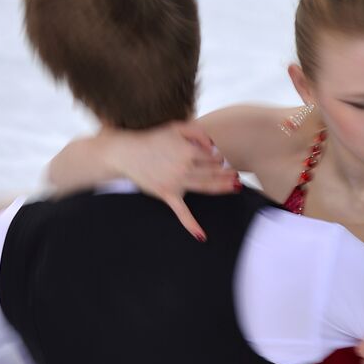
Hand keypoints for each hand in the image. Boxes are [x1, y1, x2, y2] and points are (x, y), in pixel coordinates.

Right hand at [110, 122, 240, 240]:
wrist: (125, 152)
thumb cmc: (151, 138)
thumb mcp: (175, 127)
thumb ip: (197, 132)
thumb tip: (215, 146)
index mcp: (188, 150)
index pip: (213, 156)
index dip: (222, 158)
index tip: (227, 160)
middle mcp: (184, 167)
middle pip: (213, 171)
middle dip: (227, 173)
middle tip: (238, 175)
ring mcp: (176, 182)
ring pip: (206, 187)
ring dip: (223, 188)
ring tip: (236, 187)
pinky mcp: (167, 194)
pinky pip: (181, 212)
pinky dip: (191, 225)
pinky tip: (201, 235)